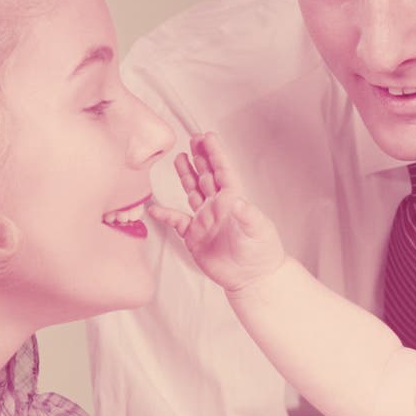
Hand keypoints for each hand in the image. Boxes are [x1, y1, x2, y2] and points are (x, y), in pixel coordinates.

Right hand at [146, 132, 287, 292]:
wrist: (251, 278)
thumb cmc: (261, 253)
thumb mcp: (258, 231)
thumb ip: (248, 215)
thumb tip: (237, 201)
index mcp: (233, 201)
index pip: (222, 171)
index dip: (215, 153)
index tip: (207, 136)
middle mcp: (218, 207)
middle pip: (206, 176)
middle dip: (200, 157)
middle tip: (193, 139)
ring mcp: (205, 221)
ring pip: (192, 192)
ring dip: (185, 175)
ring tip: (179, 158)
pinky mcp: (194, 236)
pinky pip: (176, 221)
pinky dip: (165, 214)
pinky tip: (155, 208)